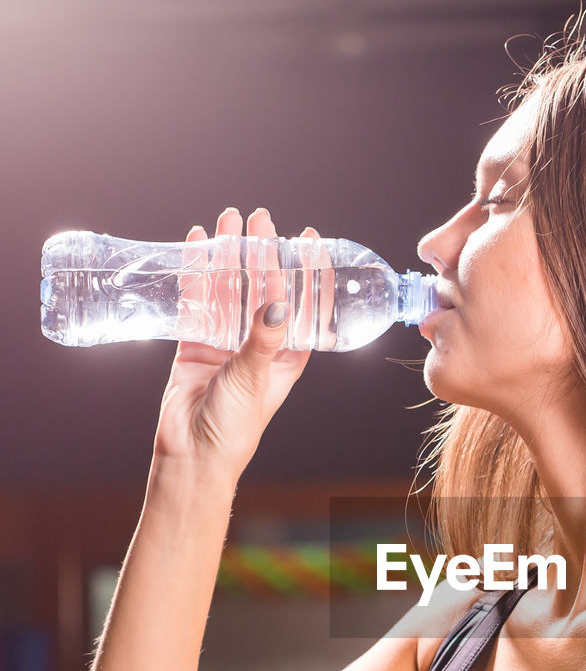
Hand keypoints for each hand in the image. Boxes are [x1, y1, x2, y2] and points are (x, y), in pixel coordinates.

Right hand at [152, 205, 320, 481]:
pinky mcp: (194, 342)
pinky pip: (197, 300)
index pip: (304, 303)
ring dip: (228, 254)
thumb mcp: (255, 378)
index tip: (308, 237)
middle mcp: (258, 343)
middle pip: (263, 287)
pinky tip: (197, 243)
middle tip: (261, 217)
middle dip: (262, 251)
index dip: (307, 270)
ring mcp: (225, 341)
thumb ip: (263, 338)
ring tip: (229, 219)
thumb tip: (278, 300)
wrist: (192, 454)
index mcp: (287, 354)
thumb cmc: (234, 427)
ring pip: (229, 287)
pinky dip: (197, 272)